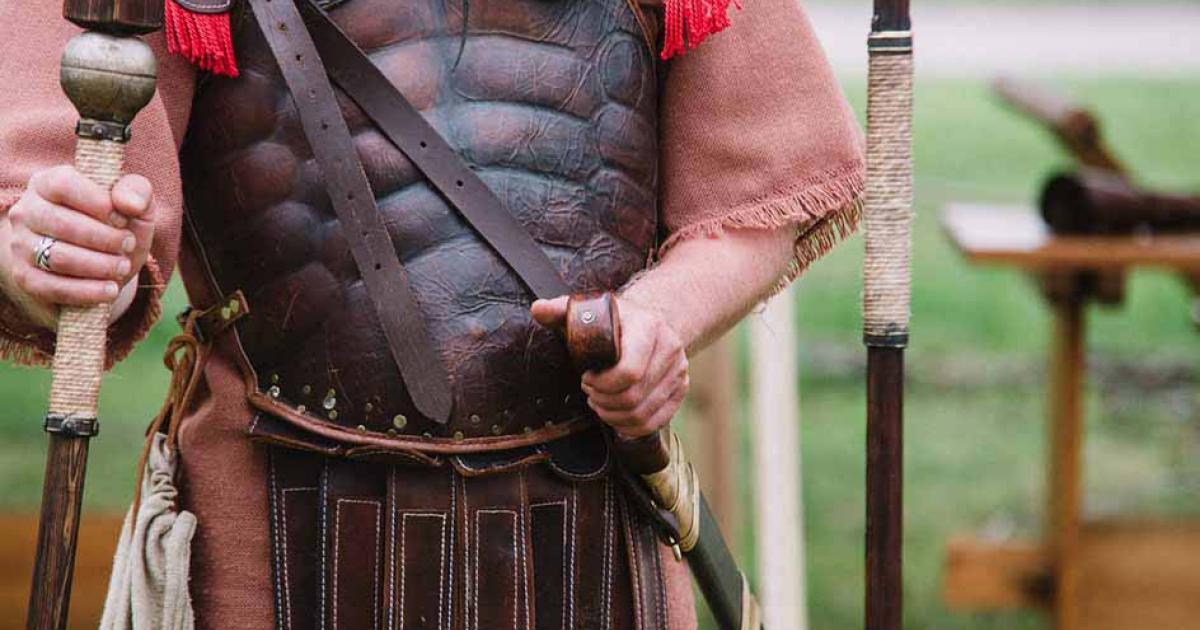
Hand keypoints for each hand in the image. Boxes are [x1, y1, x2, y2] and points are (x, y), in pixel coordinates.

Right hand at [2, 166, 153, 326]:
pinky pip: (54, 287)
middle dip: (104, 238)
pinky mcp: (26, 278)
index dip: (96, 202)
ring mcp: (22, 246)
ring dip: (99, 265)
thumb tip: (130, 203)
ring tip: (123, 267)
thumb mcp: (134, 204)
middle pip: (61, 223)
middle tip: (128, 246)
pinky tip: (110, 290)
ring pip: (58, 257)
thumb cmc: (116, 226)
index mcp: (48, 183)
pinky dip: (87, 291)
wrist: (101, 264)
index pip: (63, 185)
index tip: (122, 219)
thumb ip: (137, 191)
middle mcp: (27, 211)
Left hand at [532, 295, 689, 437]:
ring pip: (642, 415)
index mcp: (648, 327)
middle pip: (633, 397)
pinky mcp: (681, 389)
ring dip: (613, 415)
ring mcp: (678, 371)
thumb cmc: (610, 321)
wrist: (647, 322)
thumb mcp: (586, 311)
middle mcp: (670, 348)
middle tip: (589, 392)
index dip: (602, 384)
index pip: (629, 372)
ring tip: (599, 402)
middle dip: (603, 401)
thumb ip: (561, 310)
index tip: (586, 376)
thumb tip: (538, 309)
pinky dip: (630, 426)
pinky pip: (655, 423)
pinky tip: (615, 415)